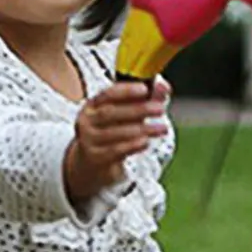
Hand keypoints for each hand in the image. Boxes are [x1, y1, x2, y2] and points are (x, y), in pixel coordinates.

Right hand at [65, 81, 168, 202]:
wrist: (94, 164)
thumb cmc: (114, 132)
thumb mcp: (129, 114)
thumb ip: (147, 99)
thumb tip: (164, 86)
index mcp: (94, 105)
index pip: (108, 94)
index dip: (126, 91)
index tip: (145, 89)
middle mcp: (88, 121)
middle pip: (110, 112)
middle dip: (138, 109)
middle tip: (160, 109)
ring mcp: (89, 140)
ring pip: (114, 132)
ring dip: (142, 129)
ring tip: (162, 128)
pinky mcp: (96, 158)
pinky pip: (115, 151)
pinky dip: (132, 145)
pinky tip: (146, 142)